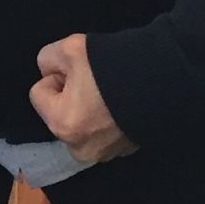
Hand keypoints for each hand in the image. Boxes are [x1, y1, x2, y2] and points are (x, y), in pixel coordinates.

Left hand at [29, 33, 137, 165]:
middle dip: (71, 96)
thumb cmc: (113, 67)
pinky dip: (108, 120)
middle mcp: (80, 148)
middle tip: (95, 82)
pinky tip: (122, 105)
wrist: (166, 79)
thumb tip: (50, 73)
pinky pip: (103, 132)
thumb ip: (47, 60)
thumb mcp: (69, 48)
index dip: (57, 76)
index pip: (39, 92)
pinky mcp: (124, 152)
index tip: (79, 72)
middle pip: (60, 112)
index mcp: (62, 125)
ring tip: (111, 93)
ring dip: (89, 110)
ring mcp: (105, 154)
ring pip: (81, 123)